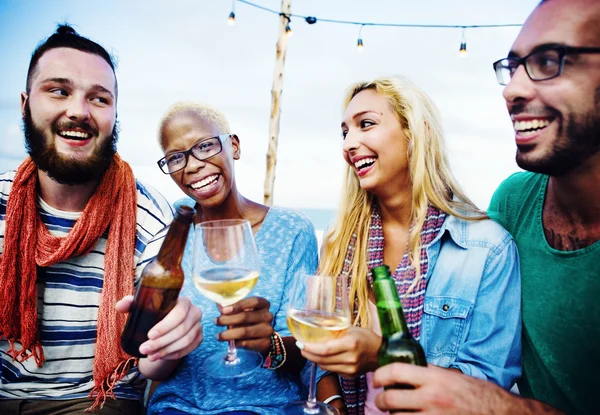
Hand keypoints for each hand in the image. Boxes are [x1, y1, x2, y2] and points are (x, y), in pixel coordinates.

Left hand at [115, 295, 202, 360]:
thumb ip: (130, 303)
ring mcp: (198, 325)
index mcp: (183, 301)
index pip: (179, 312)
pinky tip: (162, 357)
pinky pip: (188, 349)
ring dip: (167, 350)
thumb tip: (120, 306)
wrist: (167, 322)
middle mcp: (194, 312)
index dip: (166, 325)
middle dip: (162, 342)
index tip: (150, 335)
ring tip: (150, 356)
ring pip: (185, 341)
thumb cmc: (155, 312)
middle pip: (182, 329)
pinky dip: (174, 354)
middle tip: (144, 349)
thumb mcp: (142, 306)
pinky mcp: (198, 338)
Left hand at [215, 296, 273, 355]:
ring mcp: (268, 330)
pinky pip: (247, 343)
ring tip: (219, 336)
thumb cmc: (249, 320)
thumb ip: (232, 307)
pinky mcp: (265, 343)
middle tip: (216, 321)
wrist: (262, 338)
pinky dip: (237, 343)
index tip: (223, 310)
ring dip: (229, 334)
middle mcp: (268, 316)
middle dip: (228, 319)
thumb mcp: (243, 311)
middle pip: (246, 316)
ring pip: (245, 331)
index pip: (254, 301)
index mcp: (264, 304)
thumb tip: (219, 305)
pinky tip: (231, 343)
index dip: (239, 305)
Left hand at [299, 326, 380, 376]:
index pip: (325, 349)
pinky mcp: (350, 376)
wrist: (382, 354)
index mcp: (350, 344)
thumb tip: (317, 324)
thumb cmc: (366, 338)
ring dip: (314, 359)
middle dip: (308, 354)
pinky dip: (324, 363)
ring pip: (324, 366)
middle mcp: (350, 358)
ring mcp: (350, 369)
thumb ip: (335, 329)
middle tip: (301, 347)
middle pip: (322, 359)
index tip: (300, 343)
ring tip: (308, 351)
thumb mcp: (352, 329)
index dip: (310, 348)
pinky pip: (331, 370)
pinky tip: (322, 357)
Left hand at [372, 363, 512, 414]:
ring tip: (396, 411)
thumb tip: (407, 366)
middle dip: (381, 400)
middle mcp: (432, 398)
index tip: (376, 380)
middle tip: (382, 400)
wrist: (502, 414)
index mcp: (435, 379)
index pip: (395, 371)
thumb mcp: (453, 377)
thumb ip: (429, 372)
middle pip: (390, 399)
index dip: (380, 375)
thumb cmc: (479, 395)